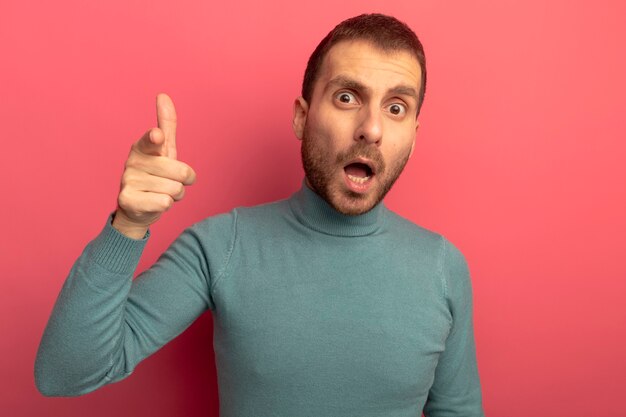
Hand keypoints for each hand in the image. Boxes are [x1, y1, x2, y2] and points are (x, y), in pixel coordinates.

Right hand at [112, 94, 195, 237]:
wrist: (138, 207)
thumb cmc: (155, 174)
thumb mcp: (164, 149)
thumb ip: (166, 124)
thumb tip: (163, 95)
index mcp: (143, 147)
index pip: (151, 141)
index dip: (156, 139)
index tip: (157, 136)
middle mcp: (133, 162)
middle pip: (181, 172)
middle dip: (183, 181)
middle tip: (170, 181)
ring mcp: (128, 181)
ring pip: (175, 190)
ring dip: (175, 194)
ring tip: (162, 192)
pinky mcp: (128, 201)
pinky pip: (165, 203)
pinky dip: (166, 205)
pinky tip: (154, 203)